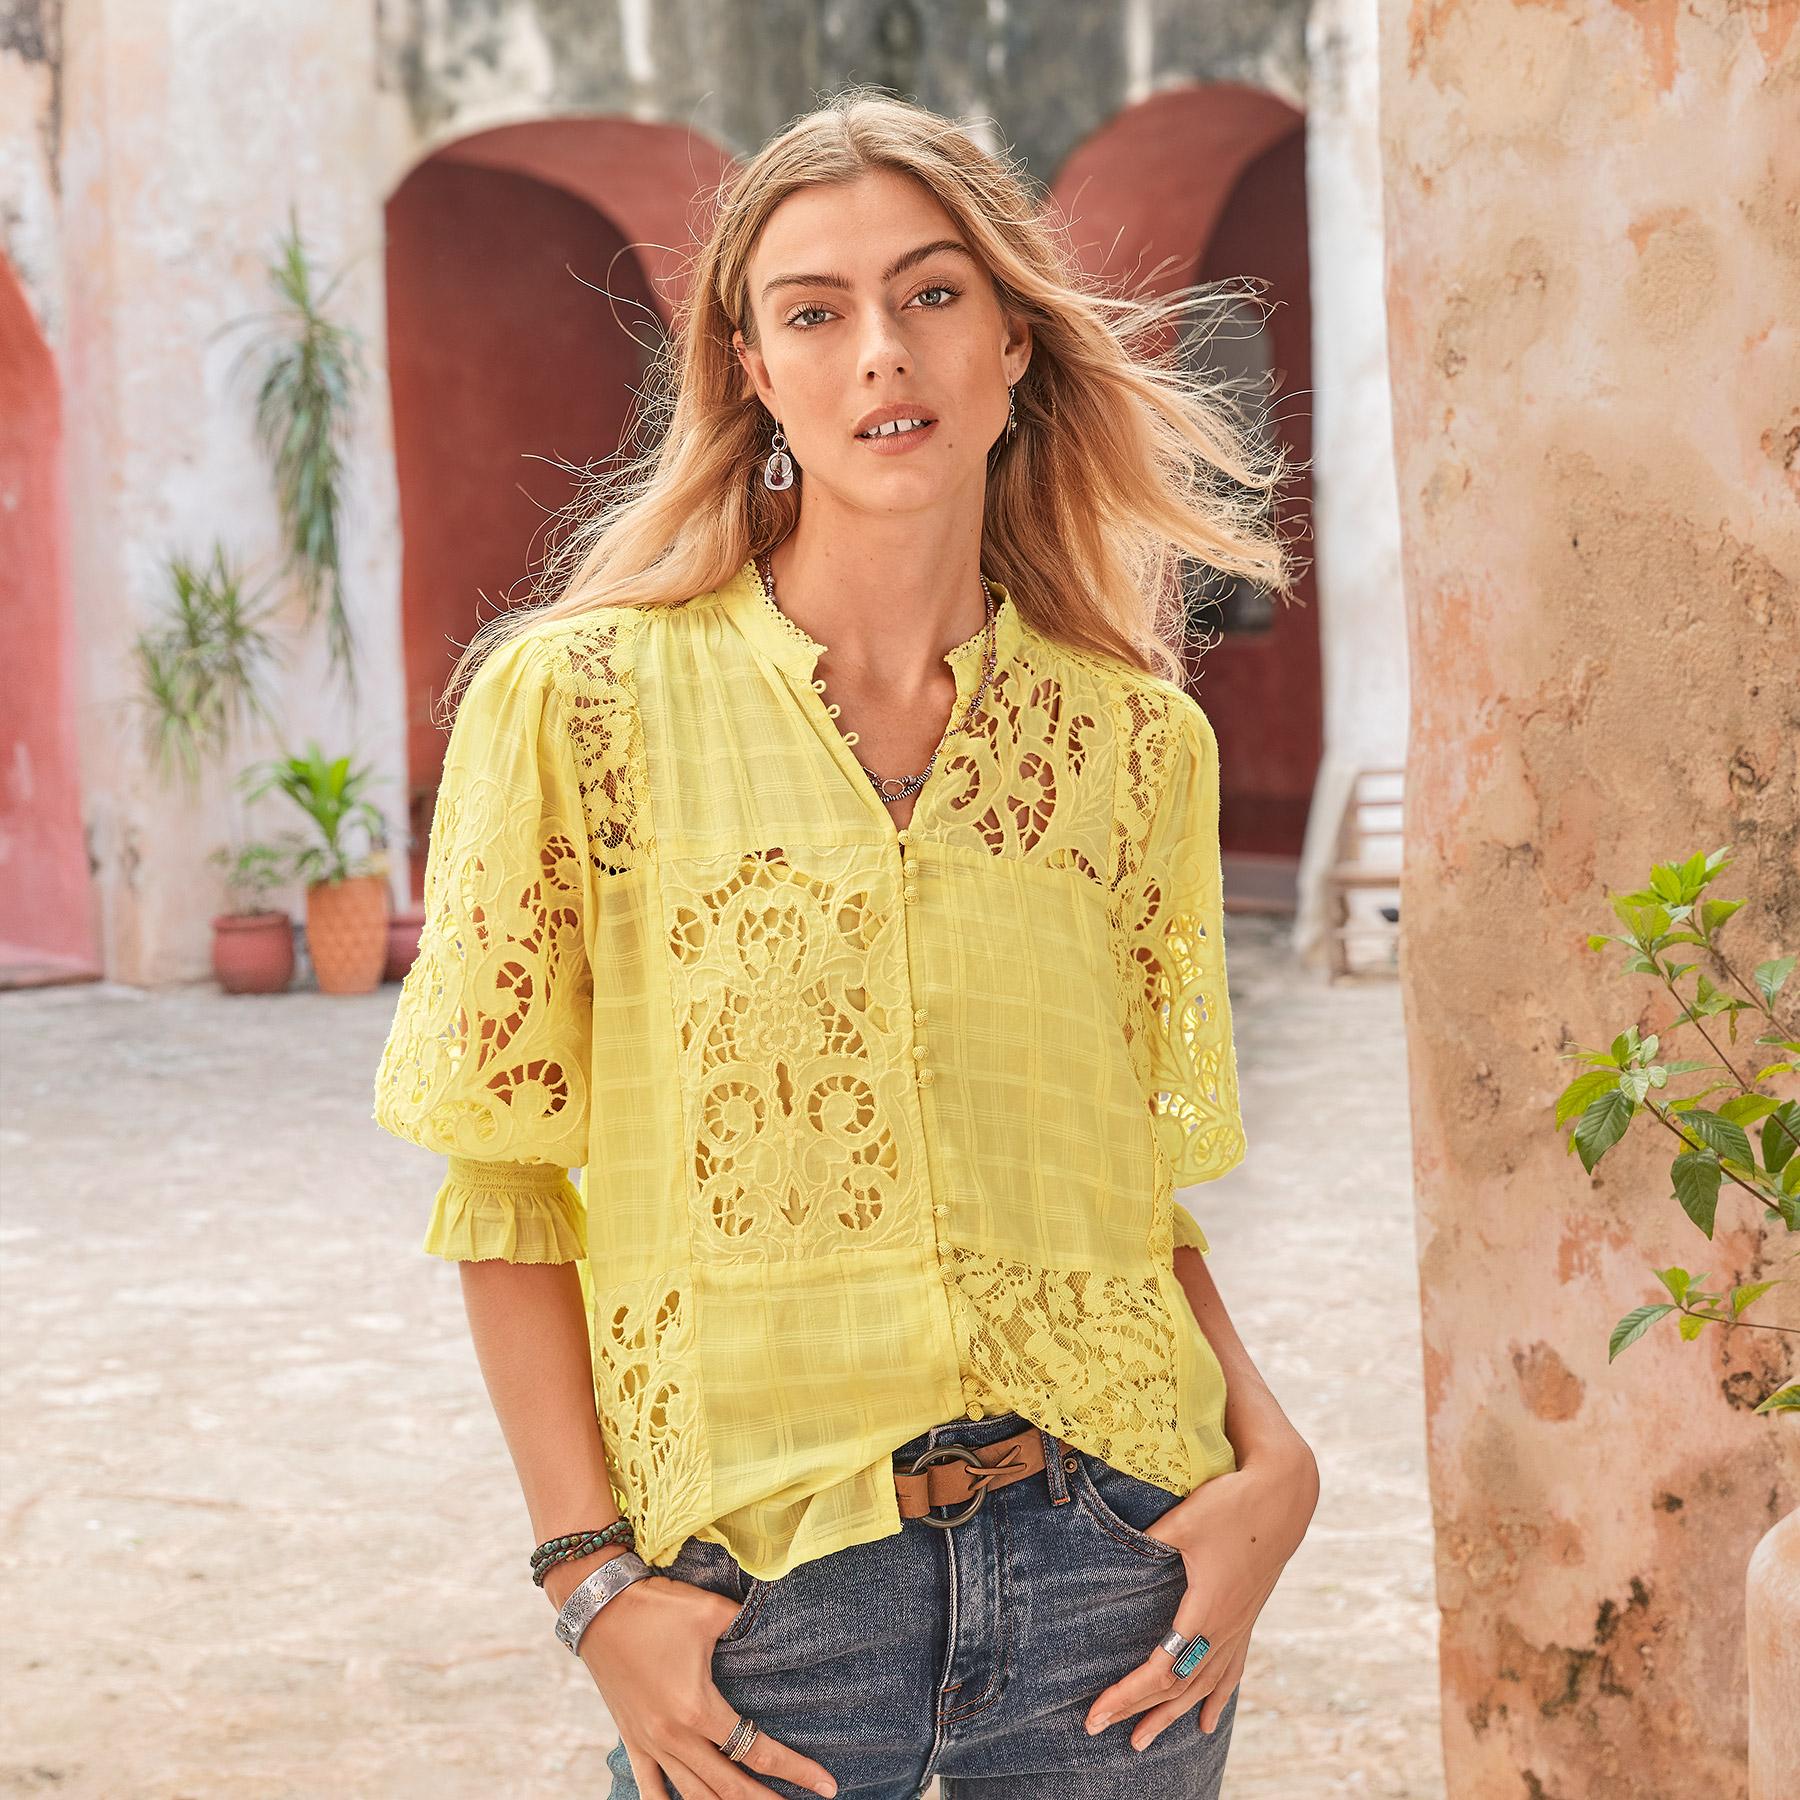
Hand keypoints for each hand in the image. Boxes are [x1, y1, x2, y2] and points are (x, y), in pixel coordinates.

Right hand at [570, 1563, 839, 1798]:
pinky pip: (650, 1789)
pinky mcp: (631, 1740)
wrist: (598, 1607)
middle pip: (730, 1787)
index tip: (826, 1784)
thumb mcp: (711, 1610)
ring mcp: (651, 1744)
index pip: (757, 1749)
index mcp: (698, 1708)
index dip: (795, 1769)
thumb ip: (746, 1623)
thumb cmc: (657, 1606)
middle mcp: (675, 1736)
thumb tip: (776, 1623)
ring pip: (694, 1796)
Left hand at [1082, 1438, 1318, 1750]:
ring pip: (1202, 1686)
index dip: (1126, 1695)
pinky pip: (1230, 1672)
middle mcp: (1223, 1629)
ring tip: (1143, 1741)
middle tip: (1099, 1729)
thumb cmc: (1231, 1504)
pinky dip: (1214, 1700)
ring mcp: (1238, 1627)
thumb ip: (1146, 1537)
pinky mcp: (1247, 1618)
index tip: (1095, 1713)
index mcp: (1205, 1612)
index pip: (1160, 1670)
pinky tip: (1206, 1722)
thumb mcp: (1183, 1520)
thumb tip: (1109, 1543)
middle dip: (1137, 1711)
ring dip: (1171, 1714)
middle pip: (1176, 1686)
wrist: (1283, 1496)